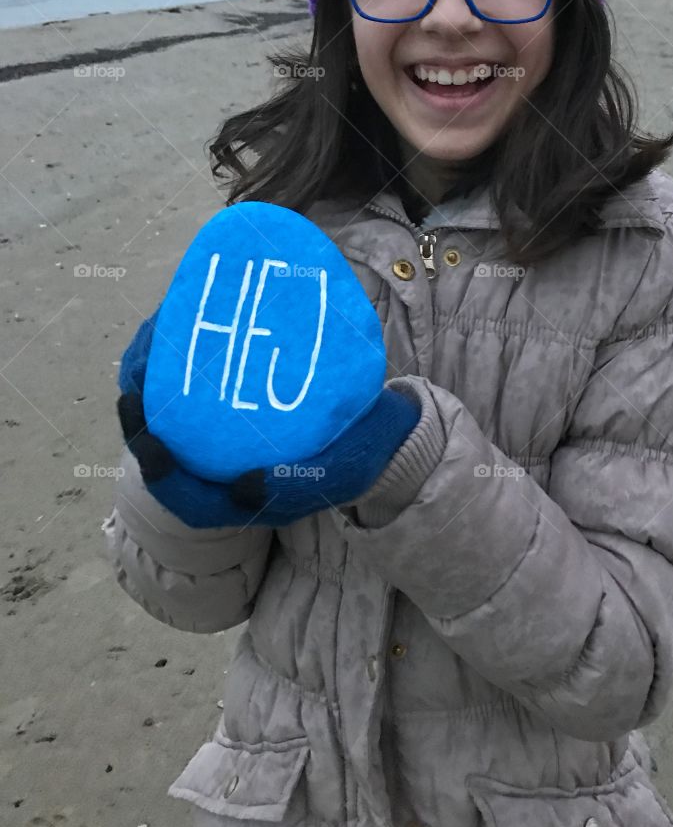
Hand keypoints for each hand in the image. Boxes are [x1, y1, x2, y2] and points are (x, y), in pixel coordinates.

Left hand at [116, 313, 420, 528]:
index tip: (152, 447)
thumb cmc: (363, 449)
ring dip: (153, 388)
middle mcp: (230, 465)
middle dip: (143, 425)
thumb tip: (244, 489)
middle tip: (133, 395)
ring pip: (176, 415)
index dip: (163, 478)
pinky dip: (180, 357)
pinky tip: (178, 328)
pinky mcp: (238, 395)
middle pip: (170, 454)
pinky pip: (197, 379)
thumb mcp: (344, 470)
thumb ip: (301, 483)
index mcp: (248, 494)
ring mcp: (231, 430)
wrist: (384, 424)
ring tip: (145, 355)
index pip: (192, 498)